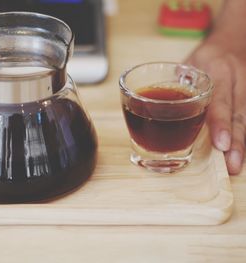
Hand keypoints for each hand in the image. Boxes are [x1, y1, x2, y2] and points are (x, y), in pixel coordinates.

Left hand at [186, 30, 245, 174]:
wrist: (235, 41)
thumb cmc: (208, 55)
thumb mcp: (189, 62)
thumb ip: (176, 84)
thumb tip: (153, 104)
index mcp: (220, 70)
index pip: (220, 101)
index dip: (220, 123)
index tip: (221, 144)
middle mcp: (238, 81)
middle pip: (239, 115)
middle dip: (236, 143)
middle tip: (232, 165)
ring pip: (245, 120)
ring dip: (241, 144)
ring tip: (234, 165)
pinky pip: (245, 119)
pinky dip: (241, 137)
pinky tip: (236, 154)